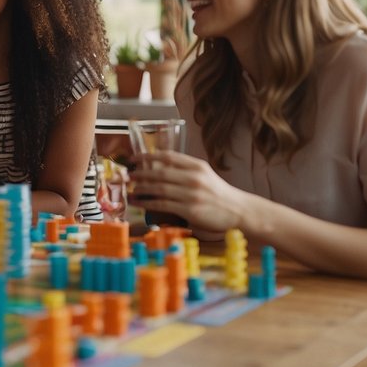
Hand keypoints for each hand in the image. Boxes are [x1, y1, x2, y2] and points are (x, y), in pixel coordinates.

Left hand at [128, 150, 251, 232]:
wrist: (238, 210)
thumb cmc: (217, 193)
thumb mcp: (204, 174)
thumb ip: (184, 169)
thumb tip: (157, 166)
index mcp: (197, 166)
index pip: (168, 156)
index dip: (148, 156)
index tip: (134, 158)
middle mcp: (194, 178)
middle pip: (160, 173)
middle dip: (140, 173)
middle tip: (128, 174)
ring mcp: (192, 194)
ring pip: (159, 189)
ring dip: (141, 188)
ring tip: (130, 189)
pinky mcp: (190, 209)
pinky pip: (163, 204)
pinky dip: (147, 203)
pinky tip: (138, 202)